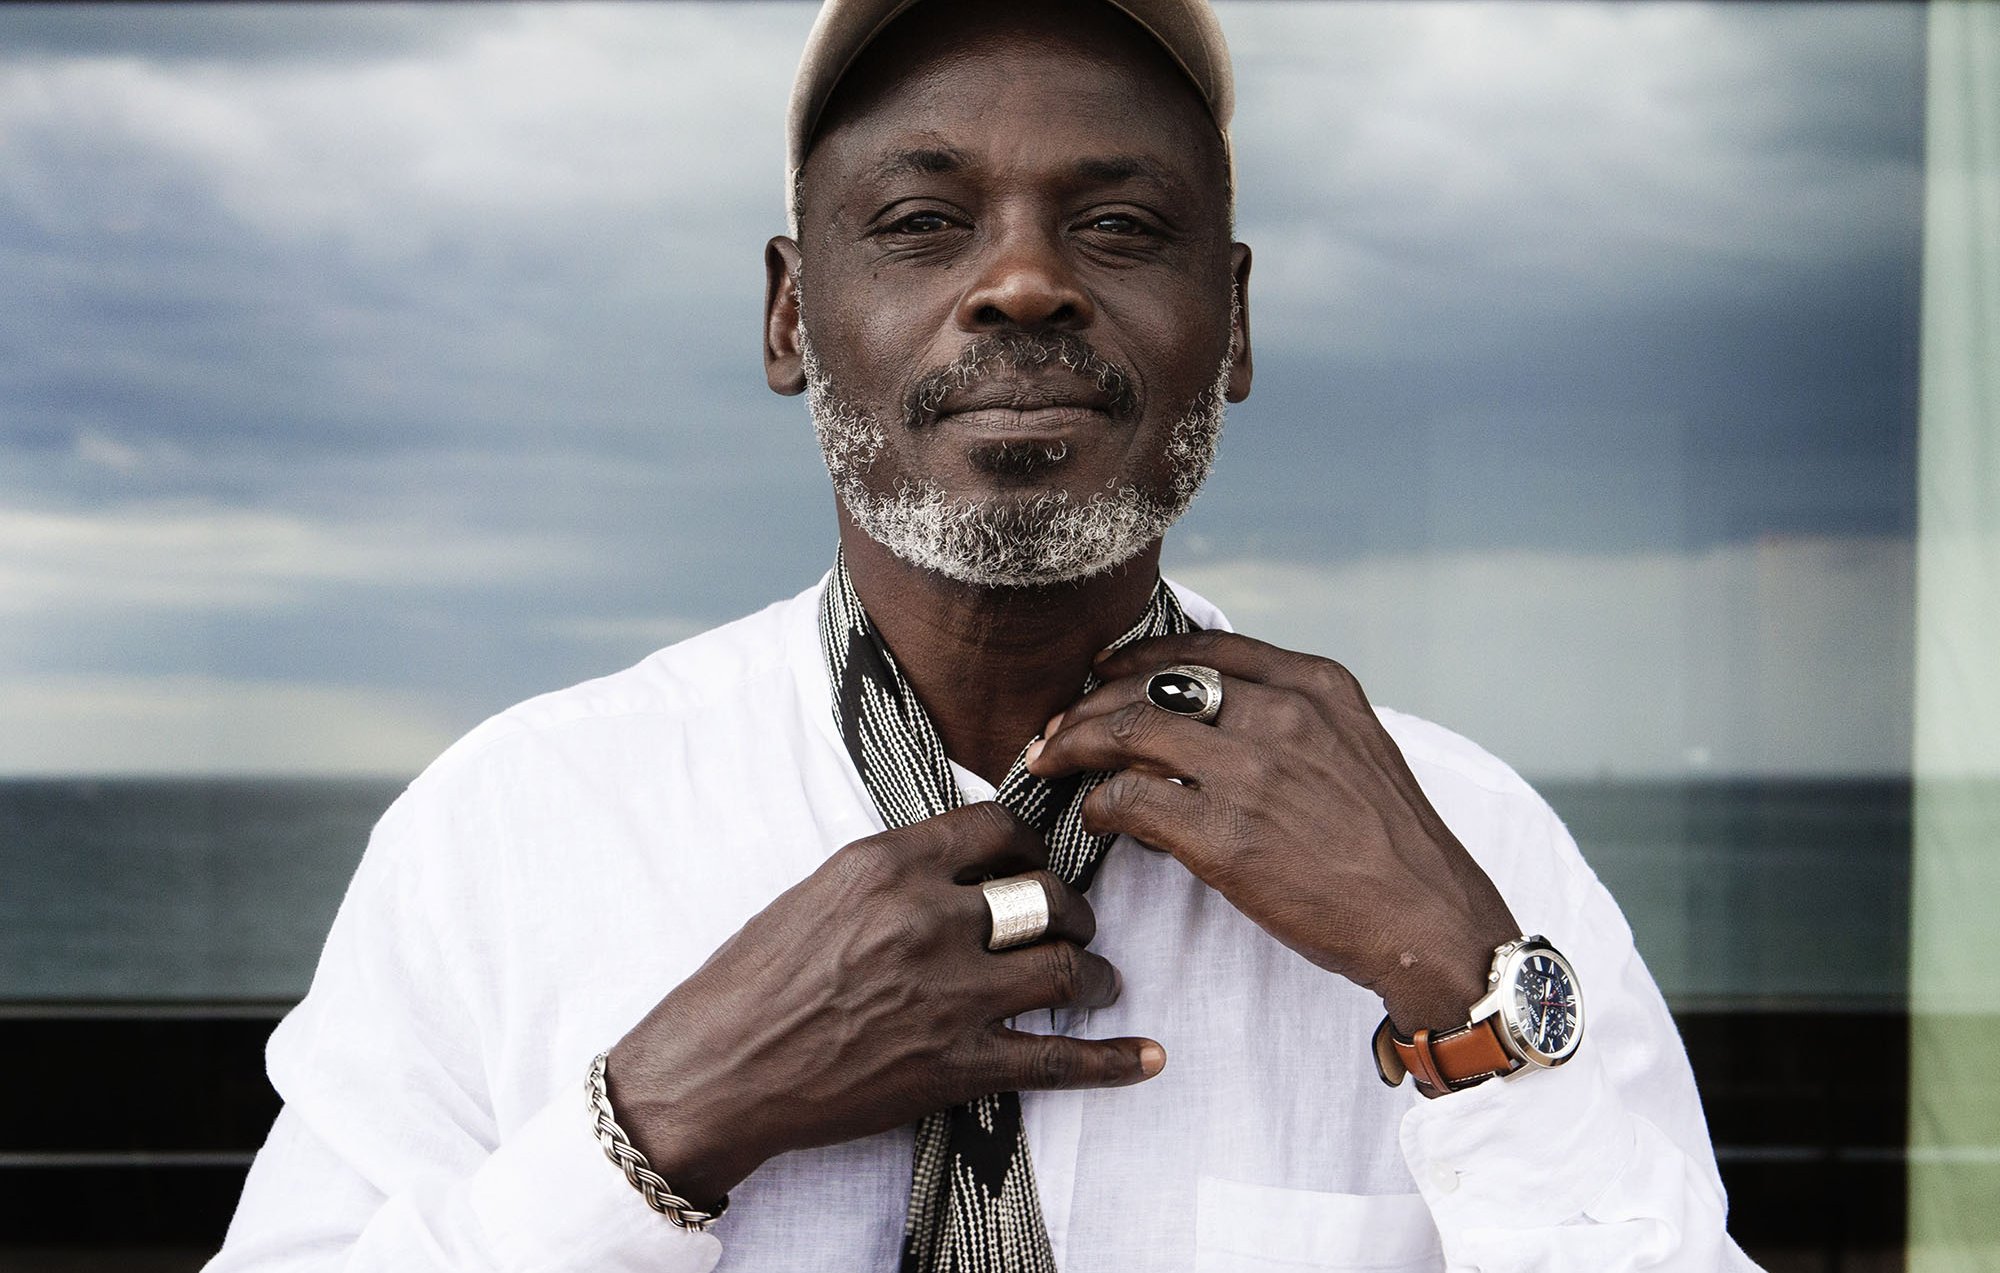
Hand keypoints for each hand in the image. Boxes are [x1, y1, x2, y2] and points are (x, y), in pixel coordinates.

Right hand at [604, 802, 1161, 1206]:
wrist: (714, 1072)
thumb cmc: (750, 980)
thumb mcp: (818, 891)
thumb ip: (894, 872)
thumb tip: (959, 862)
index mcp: (886, 864)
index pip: (998, 827)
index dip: (1032, 844)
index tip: (1038, 860)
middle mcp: (926, 918)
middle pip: (1044, 895)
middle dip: (1073, 911)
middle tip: (1075, 926)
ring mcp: (946, 994)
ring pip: (1063, 967)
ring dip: (1095, 974)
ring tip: (1099, 982)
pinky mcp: (954, 1066)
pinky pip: (1056, 1058)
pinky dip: (1111, 1060)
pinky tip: (1145, 1056)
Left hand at [1026, 631, 1518, 1039]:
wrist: (1429, 921)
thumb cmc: (1391, 849)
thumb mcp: (1355, 752)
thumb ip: (1290, 726)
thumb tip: (1207, 732)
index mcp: (1315, 685)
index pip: (1203, 649)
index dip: (1137, 659)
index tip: (1100, 676)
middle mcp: (1282, 713)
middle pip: (1152, 684)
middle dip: (1090, 705)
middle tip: (1055, 732)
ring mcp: (1251, 771)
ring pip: (1127, 731)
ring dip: (1076, 746)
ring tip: (1051, 765)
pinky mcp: (1225, 834)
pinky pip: (1130, 799)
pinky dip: (1101, 805)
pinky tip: (1098, 820)